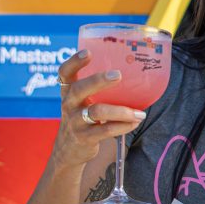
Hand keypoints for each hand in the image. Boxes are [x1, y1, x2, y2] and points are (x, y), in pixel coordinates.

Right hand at [55, 50, 144, 165]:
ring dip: (122, 111)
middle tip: (118, 75)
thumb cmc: (83, 118)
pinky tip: (135, 122)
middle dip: (98, 80)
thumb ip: (98, 89)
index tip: (88, 52)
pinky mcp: (84, 138)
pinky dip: (123, 125)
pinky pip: (105, 130)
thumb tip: (134, 73)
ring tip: (140, 113)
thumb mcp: (82, 102)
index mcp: (68, 91)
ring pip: (96, 111)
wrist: (69, 151)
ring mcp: (75, 122)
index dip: (74, 62)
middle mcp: (68, 104)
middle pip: (79, 89)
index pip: (64, 73)